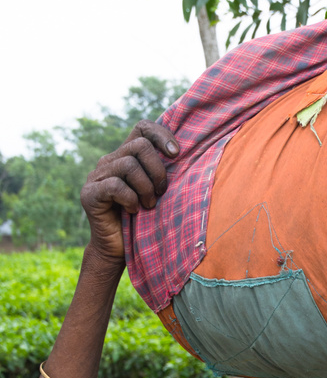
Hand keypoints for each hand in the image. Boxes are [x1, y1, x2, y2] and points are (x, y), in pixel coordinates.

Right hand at [81, 121, 179, 260]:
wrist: (118, 250)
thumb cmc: (144, 221)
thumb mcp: (159, 191)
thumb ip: (164, 171)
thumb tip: (186, 153)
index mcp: (126, 156)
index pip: (142, 128)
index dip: (161, 134)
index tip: (176, 153)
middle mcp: (109, 161)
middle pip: (139, 145)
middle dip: (157, 170)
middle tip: (161, 192)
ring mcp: (96, 176)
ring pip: (128, 164)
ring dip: (145, 188)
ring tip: (148, 206)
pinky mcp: (89, 193)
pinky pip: (116, 185)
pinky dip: (131, 199)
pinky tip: (133, 211)